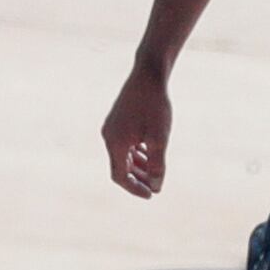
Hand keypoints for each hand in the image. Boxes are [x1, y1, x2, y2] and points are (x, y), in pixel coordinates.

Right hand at [102, 62, 170, 197]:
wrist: (148, 75)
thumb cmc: (155, 106)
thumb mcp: (159, 139)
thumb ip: (157, 165)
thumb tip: (156, 187)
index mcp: (115, 144)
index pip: (120, 176)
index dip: (135, 188)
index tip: (151, 195)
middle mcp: (109, 136)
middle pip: (120, 167)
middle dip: (137, 179)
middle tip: (155, 186)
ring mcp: (112, 127)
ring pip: (123, 155)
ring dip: (137, 166)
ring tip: (155, 172)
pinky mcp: (118, 119)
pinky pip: (124, 143)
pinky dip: (136, 152)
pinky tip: (150, 153)